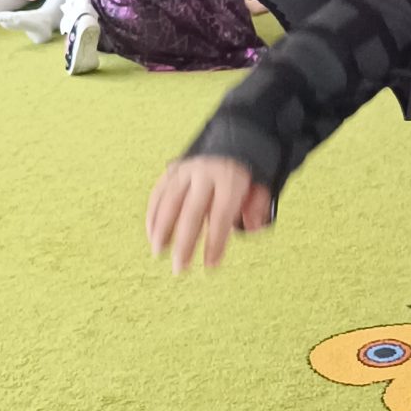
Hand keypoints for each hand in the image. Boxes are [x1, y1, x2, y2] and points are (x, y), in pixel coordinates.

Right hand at [147, 156, 272, 274]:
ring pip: (169, 202)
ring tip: (158, 252)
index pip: (220, 215)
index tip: (210, 265)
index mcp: (229, 179)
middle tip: (179, 268)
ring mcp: (186, 170)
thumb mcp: (259, 188)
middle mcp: (205, 173)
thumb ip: (257, 207)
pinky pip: (158, 193)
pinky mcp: (172, 170)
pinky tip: (152, 235)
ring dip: (161, 229)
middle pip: (191, 212)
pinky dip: (153, 214)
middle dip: (184, 242)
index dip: (215, 242)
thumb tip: (251, 228)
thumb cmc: (243, 176)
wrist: (231, 142)